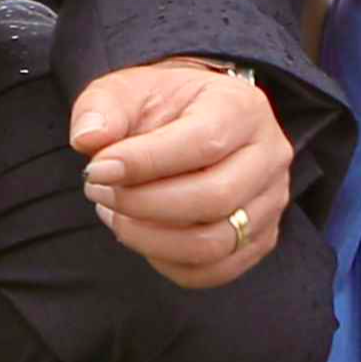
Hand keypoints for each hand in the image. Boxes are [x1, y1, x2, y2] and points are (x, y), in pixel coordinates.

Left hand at [72, 59, 292, 288]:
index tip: (96, 169)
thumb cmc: (161, 106)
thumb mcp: (127, 90)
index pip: (202, 144)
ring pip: (214, 244)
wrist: (194, 120)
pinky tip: (140, 234)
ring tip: (114, 212)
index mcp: (242, 108)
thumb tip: (89, 139)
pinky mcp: (261, 238)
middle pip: (213, 199)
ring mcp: (271, 202)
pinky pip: (214, 271)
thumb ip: (103, 109)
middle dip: (143, 204)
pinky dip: (167, 262)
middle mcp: (269, 156)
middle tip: (98, 191)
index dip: (144, 163)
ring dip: (150, 238)